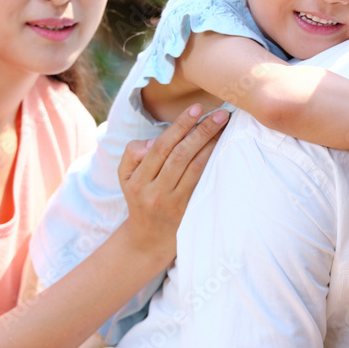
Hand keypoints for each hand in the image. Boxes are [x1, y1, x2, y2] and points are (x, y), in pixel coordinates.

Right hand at [118, 105, 228, 262]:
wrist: (148, 239)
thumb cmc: (139, 198)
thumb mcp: (124, 177)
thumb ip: (132, 154)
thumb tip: (152, 141)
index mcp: (137, 181)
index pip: (160, 147)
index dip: (180, 126)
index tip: (196, 109)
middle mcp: (155, 192)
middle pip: (180, 155)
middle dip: (201, 131)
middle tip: (220, 113)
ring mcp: (173, 203)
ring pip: (194, 168)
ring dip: (211, 144)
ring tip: (224, 126)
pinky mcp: (189, 211)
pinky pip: (202, 182)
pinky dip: (212, 163)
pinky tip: (222, 148)